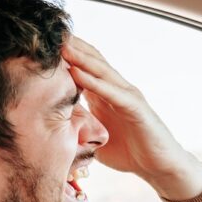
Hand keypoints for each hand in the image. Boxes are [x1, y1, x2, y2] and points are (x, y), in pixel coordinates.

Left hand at [62, 36, 201, 200]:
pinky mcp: (136, 108)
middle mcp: (117, 90)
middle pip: (92, 61)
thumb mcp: (96, 140)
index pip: (84, 68)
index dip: (66, 56)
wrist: (159, 167)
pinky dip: (94, 82)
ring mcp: (127, 96)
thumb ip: (79, 133)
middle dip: (72, 48)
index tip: (42, 47)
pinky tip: (77, 73)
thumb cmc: (130, 154)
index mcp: (105, 96)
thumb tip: (54, 137)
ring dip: (80, 58)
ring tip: (61, 46)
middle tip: (49, 35)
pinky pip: (112, 92)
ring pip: (101, 71)